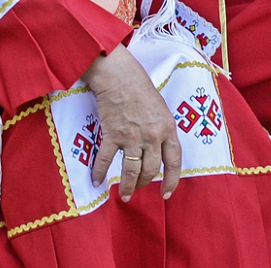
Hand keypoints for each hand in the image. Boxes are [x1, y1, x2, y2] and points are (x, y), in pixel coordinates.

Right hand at [82, 46, 181, 200]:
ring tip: (124, 195)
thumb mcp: (161, 108)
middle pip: (151, 170)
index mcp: (167, 129)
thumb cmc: (140, 86)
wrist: (119, 74)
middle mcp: (152, 137)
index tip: (165, 193)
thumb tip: (158, 147)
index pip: (174, 162)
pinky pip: (106, 159)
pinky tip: (97, 180)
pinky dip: (100, 171)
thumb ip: (161, 129)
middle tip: (138, 189)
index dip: (171, 181)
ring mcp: (132, 137)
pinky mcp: (113, 134)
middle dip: (144, 183)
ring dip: (127, 186)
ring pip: (131, 170)